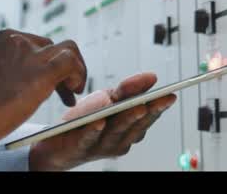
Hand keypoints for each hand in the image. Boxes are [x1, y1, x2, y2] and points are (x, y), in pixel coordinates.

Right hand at [0, 29, 86, 146]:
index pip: (35, 44)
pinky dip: (79, 74)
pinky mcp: (43, 72)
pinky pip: (71, 62)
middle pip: (52, 47)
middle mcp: (20, 40)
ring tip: (74, 89)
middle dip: (61, 68)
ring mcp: (32, 55)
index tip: (46, 84)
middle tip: (63, 92)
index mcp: (4, 39)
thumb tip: (14, 77)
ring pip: (69, 48)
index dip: (44, 63)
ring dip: (76, 68)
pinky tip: (74, 91)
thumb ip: (1, 68)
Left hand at [28, 72, 175, 170]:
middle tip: (157, 100)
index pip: (148, 116)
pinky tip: (101, 121)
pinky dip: (95, 130)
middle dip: (148, 112)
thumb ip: (128, 89)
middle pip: (136, 125)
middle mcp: (119, 140)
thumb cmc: (85, 120)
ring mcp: (102, 146)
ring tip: (137, 107)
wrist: (56, 143)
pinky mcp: (80, 148)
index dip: (159, 106)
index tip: (170, 95)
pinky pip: (89, 139)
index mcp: (128, 129)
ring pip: (116, 132)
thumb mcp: (108, 99)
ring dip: (127, 119)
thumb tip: (151, 77)